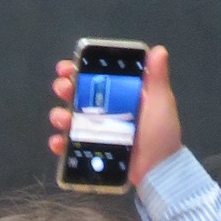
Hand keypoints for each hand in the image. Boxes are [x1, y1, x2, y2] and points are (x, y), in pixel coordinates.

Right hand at [49, 43, 180, 186]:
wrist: (159, 170)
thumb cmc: (161, 135)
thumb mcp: (160, 103)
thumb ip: (158, 78)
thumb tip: (158, 50)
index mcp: (120, 96)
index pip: (94, 77)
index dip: (77, 70)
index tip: (66, 68)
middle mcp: (105, 111)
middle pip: (76, 95)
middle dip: (64, 89)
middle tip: (62, 89)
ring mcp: (95, 131)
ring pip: (68, 119)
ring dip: (59, 115)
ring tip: (63, 120)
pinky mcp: (89, 151)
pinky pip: (68, 146)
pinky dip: (59, 144)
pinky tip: (59, 142)